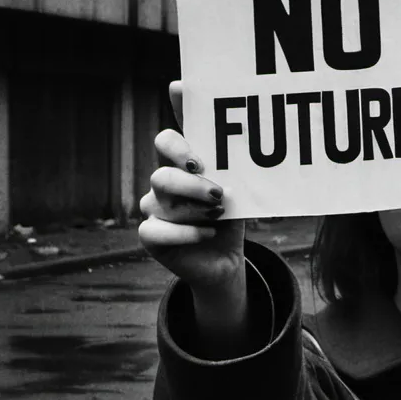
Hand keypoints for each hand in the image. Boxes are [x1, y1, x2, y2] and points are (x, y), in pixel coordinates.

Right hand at [138, 81, 247, 296]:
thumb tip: (249, 157)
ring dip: (194, 209)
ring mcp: (154, 209)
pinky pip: (156, 231)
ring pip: (162, 203)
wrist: (225, 258)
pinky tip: (207, 233)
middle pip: (163, 175)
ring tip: (219, 214)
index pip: (167, 141)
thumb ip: (235, 173)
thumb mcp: (238, 192)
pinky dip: (186, 233)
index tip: (197, 157)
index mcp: (182, 165)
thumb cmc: (230, 216)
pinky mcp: (151, 236)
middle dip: (190, 184)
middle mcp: (163, 183)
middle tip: (217, 193)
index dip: (176, 143)